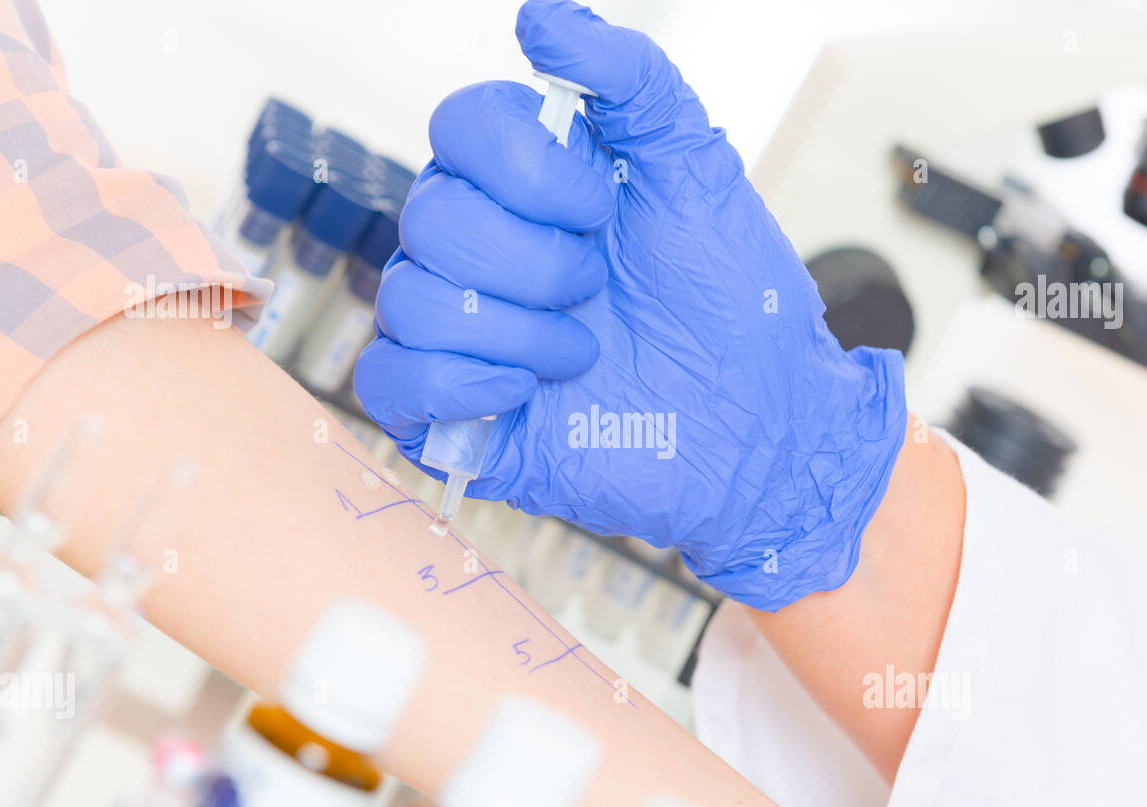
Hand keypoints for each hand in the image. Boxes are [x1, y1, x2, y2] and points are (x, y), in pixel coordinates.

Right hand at [355, 0, 905, 610]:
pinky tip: (523, 391)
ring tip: (584, 354)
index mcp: (527, 186)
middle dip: (534, 261)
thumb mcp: (697, 171)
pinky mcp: (455, 412)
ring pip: (406, 298)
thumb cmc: (733, 302)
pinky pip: (386, 380)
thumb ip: (632, 80)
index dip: (528, 170)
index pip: (458, 127)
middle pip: (428, 217)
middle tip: (599, 290)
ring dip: (514, 329)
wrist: (759, 425)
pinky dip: (455, 383)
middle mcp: (482, 251)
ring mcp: (462, 332)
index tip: (606, 209)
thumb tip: (541, 16)